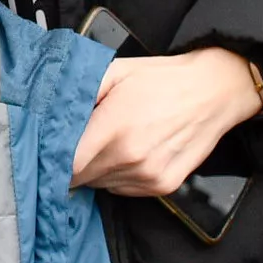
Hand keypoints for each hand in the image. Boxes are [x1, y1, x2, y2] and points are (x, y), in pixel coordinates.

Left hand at [70, 48, 262, 196]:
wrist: (214, 91)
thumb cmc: (163, 79)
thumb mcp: (116, 72)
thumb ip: (81, 92)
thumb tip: (52, 113)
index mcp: (114, 127)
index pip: (67, 164)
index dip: (53, 160)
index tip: (48, 153)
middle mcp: (131, 157)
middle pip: (81, 178)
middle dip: (73, 165)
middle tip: (77, 145)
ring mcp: (149, 175)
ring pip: (102, 185)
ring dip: (97, 171)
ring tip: (109, 145)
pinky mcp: (164, 186)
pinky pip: (124, 190)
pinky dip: (119, 176)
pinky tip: (128, 154)